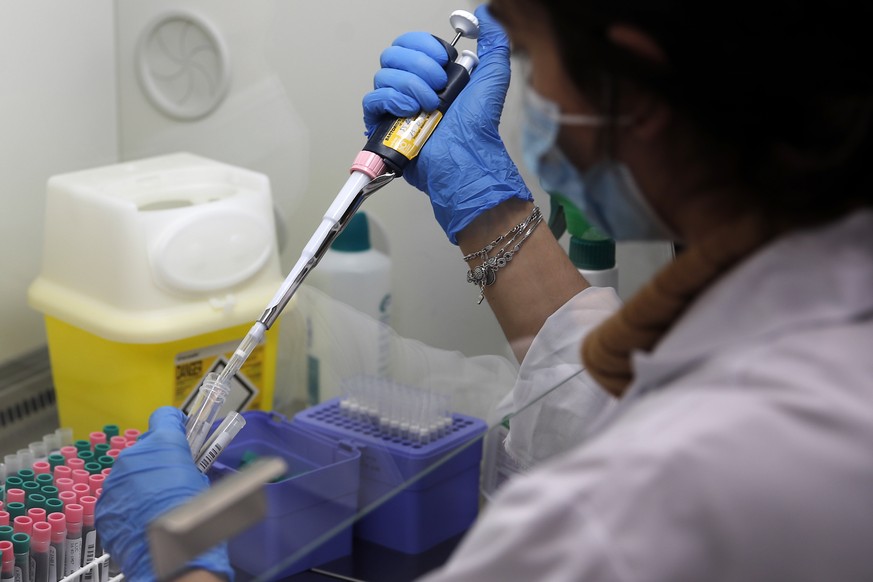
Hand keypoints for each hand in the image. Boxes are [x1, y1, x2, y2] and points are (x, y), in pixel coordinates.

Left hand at [96, 407, 232, 580]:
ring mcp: (114, 481)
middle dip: (157, 460)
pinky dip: (129, 505)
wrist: (167, 552)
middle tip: (172, 480)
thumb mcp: (202, 481)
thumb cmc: (194, 514)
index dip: (174, 423)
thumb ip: (188, 465)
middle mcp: (134, 456)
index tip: (181, 431)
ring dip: (141, 484)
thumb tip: (184, 466)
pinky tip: (143, 521)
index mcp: (164, 444)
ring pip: (129, 474)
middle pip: (145, 449)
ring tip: (156, 507)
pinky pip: (118, 497)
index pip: (165, 416)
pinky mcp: (103, 505)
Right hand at [362, 4, 531, 243]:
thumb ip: (493, 41)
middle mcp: (411, 87)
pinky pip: (372, 99)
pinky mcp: (383, 125)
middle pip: (393, 53)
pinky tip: (410, 111)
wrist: (465, 156)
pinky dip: (391, 100)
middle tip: (439, 86)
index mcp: (432, 73)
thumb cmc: (478, 126)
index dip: (425, 45)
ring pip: (383, 74)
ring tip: (429, 105)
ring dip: (410, 85)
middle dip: (419, 66)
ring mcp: (396, 106)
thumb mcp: (493, 76)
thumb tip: (483, 16)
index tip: (445, 61)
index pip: (410, 41)